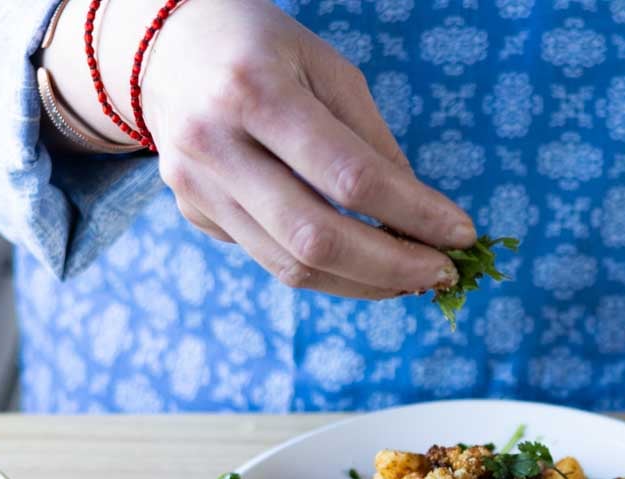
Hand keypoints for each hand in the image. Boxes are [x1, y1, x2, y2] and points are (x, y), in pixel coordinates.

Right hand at [61, 0, 474, 297]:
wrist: (163, 49)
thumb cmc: (261, 48)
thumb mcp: (326, 66)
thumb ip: (373, 140)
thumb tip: (422, 215)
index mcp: (254, 92)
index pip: (349, 176)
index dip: (413, 214)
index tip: (461, 233)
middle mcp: (215, 146)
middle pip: (316, 238)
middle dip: (392, 267)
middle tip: (441, 273)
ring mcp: (197, 188)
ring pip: (292, 267)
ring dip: (364, 284)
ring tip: (413, 279)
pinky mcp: (195, 215)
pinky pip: (272, 261)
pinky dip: (330, 274)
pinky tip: (367, 267)